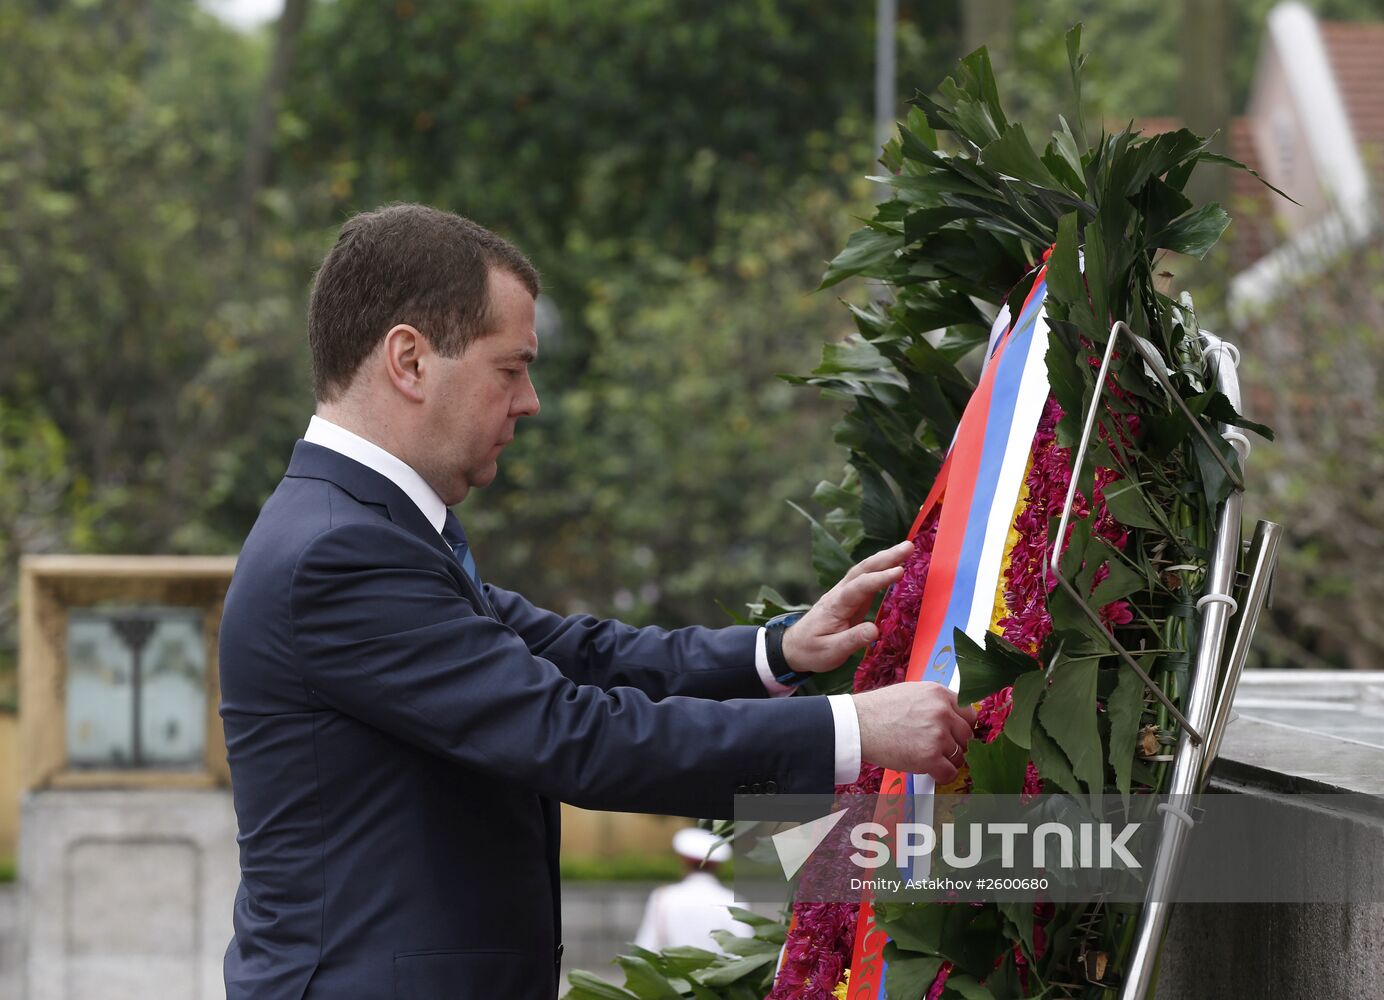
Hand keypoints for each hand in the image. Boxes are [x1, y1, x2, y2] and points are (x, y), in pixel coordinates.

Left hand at [779, 540, 912, 673]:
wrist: (795, 646)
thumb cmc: (813, 650)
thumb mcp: (831, 651)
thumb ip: (852, 640)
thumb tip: (875, 630)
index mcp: (836, 605)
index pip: (859, 587)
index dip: (879, 579)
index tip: (899, 572)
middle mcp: (840, 593)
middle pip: (863, 570)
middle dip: (886, 558)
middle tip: (909, 547)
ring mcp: (844, 593)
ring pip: (865, 570)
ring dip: (885, 558)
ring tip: (907, 548)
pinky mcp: (850, 597)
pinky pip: (866, 578)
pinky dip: (881, 567)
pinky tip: (895, 562)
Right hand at [852, 682, 977, 783]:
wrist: (857, 724)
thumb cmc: (878, 709)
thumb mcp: (912, 692)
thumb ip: (935, 702)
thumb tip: (952, 717)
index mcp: (939, 693)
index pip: (969, 713)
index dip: (962, 726)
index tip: (956, 734)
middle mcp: (942, 712)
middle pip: (967, 735)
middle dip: (957, 744)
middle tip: (940, 748)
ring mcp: (938, 735)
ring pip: (959, 755)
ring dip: (947, 760)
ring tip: (929, 758)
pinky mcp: (929, 757)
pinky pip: (950, 772)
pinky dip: (942, 775)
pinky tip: (930, 771)